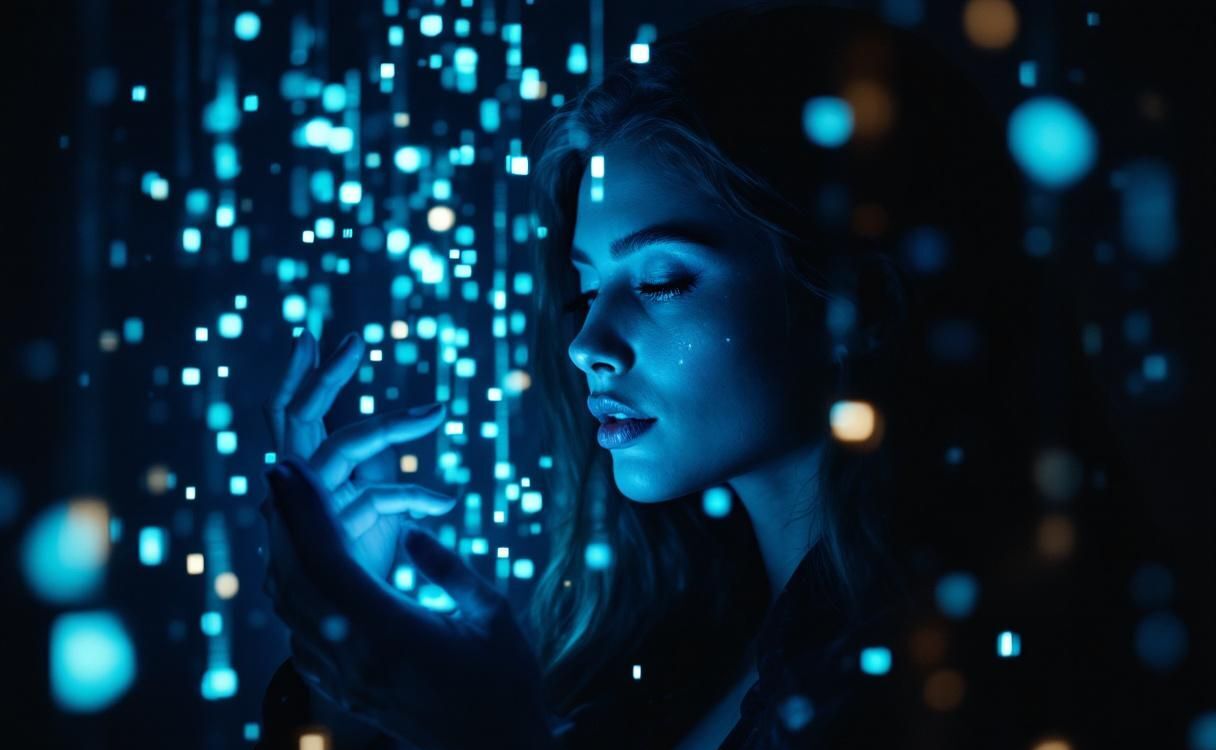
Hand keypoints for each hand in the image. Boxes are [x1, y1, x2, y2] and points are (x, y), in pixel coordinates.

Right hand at [262, 330, 453, 580]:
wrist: (349, 626)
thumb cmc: (360, 559)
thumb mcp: (366, 503)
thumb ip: (368, 468)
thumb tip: (390, 428)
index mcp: (300, 473)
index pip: (289, 416)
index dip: (299, 376)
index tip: (311, 335)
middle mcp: (293, 486)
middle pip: (299, 417)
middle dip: (326, 375)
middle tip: (356, 338)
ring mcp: (305, 511)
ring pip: (346, 447)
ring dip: (394, 424)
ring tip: (438, 410)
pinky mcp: (328, 537)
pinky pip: (376, 497)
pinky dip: (414, 495)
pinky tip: (446, 502)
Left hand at [262, 457, 556, 749]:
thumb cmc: (507, 683)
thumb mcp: (491, 615)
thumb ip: (445, 568)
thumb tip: (407, 531)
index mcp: (389, 634)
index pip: (327, 560)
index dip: (303, 509)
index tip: (286, 467)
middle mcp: (353, 660)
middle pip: (294, 581)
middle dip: (283, 523)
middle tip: (280, 477)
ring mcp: (344, 682)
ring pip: (291, 610)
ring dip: (286, 556)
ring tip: (292, 515)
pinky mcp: (345, 694)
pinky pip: (300, 637)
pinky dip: (296, 593)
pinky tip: (309, 573)